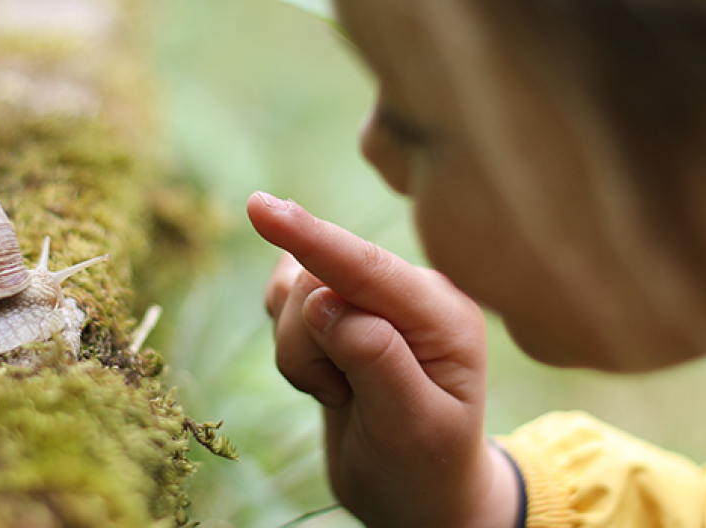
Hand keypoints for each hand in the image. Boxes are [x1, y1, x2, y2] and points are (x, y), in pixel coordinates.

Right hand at [248, 191, 519, 527]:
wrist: (418, 496)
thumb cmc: (427, 467)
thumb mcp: (412, 426)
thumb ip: (376, 358)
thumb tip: (323, 300)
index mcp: (444, 314)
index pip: (369, 268)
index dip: (314, 238)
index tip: (261, 208)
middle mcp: (411, 293)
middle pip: (320, 279)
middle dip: (307, 343)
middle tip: (338, 397)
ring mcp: (374, 298)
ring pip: (296, 291)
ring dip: (299, 350)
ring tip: (340, 395)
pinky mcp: (341, 309)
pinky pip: (287, 300)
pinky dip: (291, 343)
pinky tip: (325, 376)